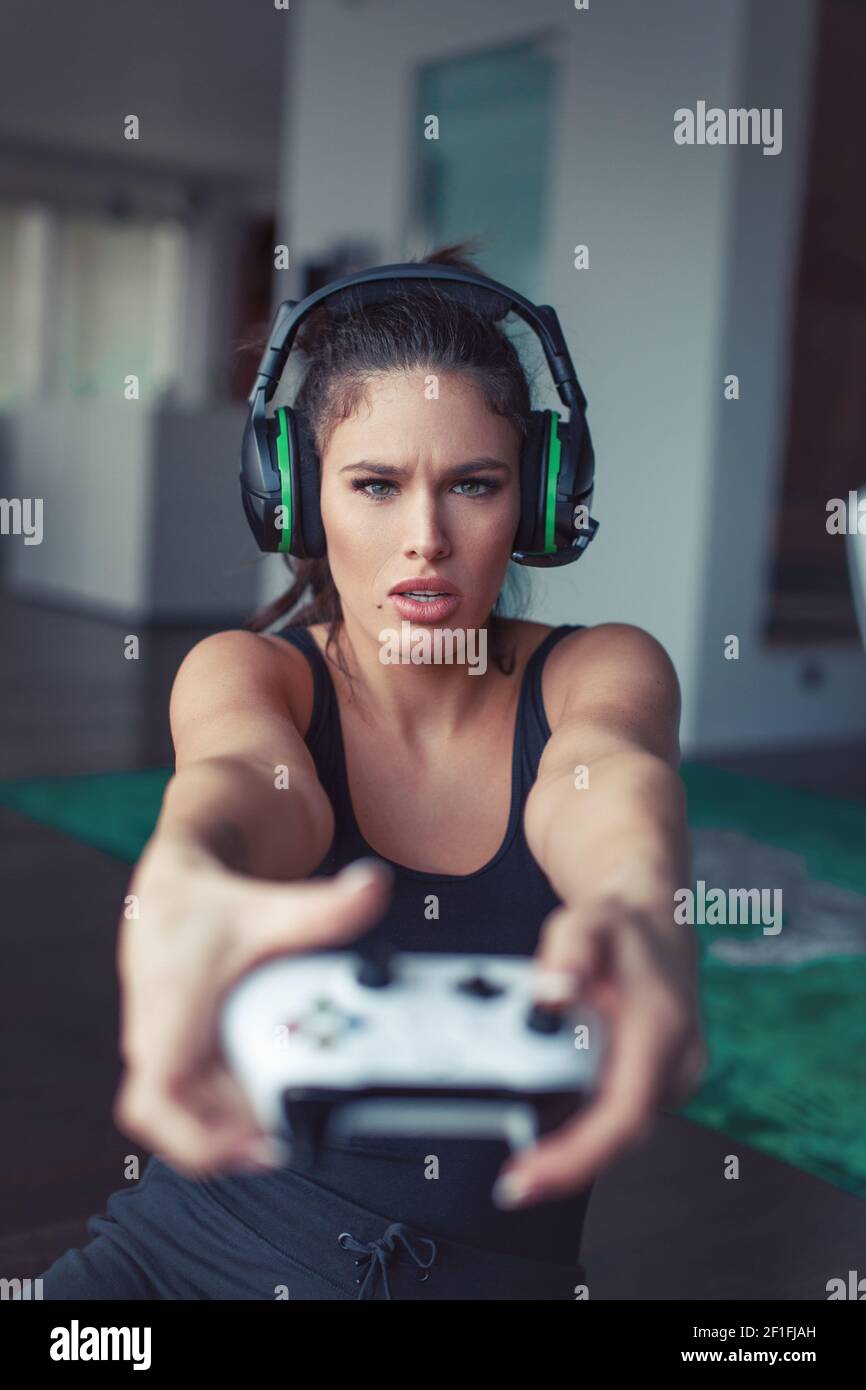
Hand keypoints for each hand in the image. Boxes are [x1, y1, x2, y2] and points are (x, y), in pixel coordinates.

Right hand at [113, 841, 392, 1179]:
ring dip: (234, 1131)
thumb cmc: (205, 908)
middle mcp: (158, 1046)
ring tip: (292, 1127)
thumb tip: (374, 888)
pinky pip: (198, 1104)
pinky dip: (231, 1113)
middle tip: (295, 1138)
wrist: (171, 894)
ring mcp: (166, 1057)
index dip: (199, 1138)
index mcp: (170, 1019)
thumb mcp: (268, 911)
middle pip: (183, 1126)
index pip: (159, 1103)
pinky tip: (271, 1108)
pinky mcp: (180, 1058)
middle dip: (236, 1142)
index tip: (254, 1142)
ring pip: (189, 1120)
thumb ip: (324, 908)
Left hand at [492, 895, 707, 1208]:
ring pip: (619, 1131)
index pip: (622, 1116)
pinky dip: (587, 1127)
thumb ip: (568, 954)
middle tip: (514, 1178)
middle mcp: (678, 1064)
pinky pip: (621, 1117)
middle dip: (566, 1164)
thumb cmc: (620, 927)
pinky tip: (550, 1127)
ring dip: (575, 1147)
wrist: (655, 921)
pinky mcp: (663, 1084)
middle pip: (619, 1137)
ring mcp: (676, 1078)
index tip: (527, 1179)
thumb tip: (551, 992)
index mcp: (661, 1032)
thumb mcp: (586, 923)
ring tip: (526, 1152)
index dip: (576, 1158)